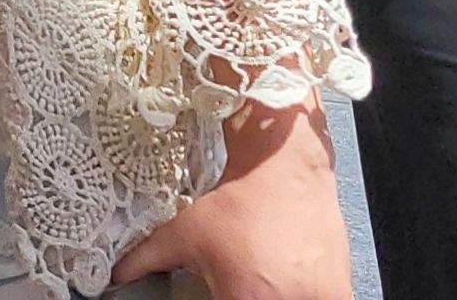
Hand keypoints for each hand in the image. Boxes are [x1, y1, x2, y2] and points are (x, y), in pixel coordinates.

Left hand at [111, 100, 348, 299]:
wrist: (285, 170)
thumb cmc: (236, 202)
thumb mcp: (184, 231)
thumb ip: (145, 259)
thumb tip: (115, 276)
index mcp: (244, 299)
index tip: (217, 294)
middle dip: (244, 299)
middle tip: (242, 285)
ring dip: (271, 298)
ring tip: (265, 278)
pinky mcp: (340, 295)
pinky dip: (302, 297)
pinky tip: (287, 280)